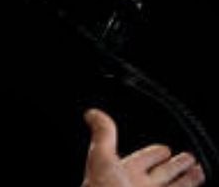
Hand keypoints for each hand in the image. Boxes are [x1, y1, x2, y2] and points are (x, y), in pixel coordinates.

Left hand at [83, 108, 205, 186]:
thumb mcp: (103, 158)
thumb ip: (103, 135)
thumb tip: (92, 113)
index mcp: (122, 173)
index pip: (142, 160)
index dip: (154, 154)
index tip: (165, 149)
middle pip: (161, 175)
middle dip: (175, 166)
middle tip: (189, 157)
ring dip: (187, 179)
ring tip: (199, 170)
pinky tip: (200, 183)